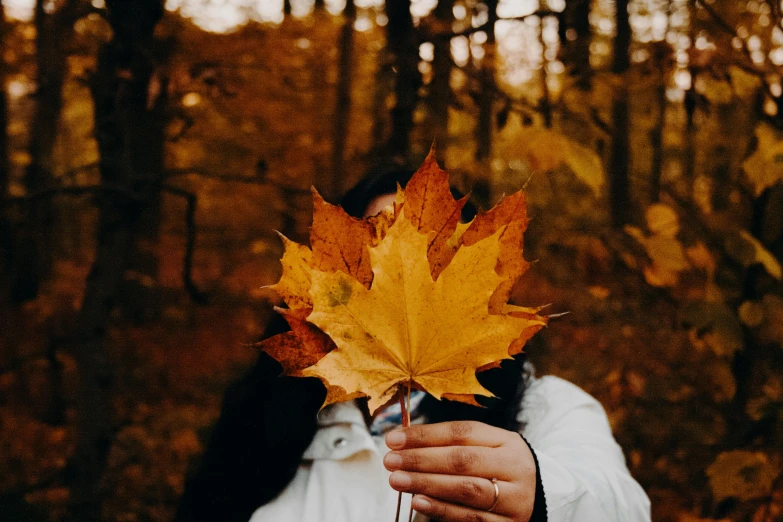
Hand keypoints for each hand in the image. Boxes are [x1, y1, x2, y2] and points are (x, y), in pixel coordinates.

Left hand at [383, 421, 535, 521]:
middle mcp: (514, 468)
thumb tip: (405, 442)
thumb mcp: (487, 448)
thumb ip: (452, 444)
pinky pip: (472, 519)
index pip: (462, 433)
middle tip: (391, 460)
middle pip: (463, 460)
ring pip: (466, 490)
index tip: (394, 438)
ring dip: (427, 484)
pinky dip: (442, 510)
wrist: (537, 498)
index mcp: (507, 442)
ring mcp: (514, 499)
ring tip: (398, 480)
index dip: (425, 435)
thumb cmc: (499, 468)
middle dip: (421, 459)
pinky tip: (419, 502)